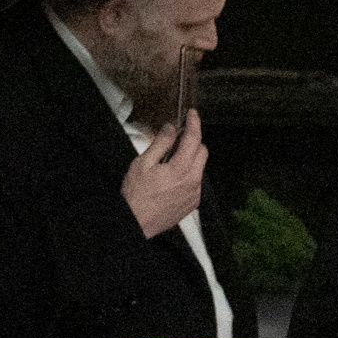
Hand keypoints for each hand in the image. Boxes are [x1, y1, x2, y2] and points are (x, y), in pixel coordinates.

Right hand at [121, 111, 206, 239]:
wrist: (135, 223)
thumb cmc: (135, 194)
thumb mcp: (142, 164)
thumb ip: (160, 144)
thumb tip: (171, 128)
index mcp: (180, 168)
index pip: (194, 139)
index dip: (194, 123)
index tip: (192, 114)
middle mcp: (193, 180)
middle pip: (203, 151)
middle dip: (193, 141)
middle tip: (177, 138)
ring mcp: (195, 193)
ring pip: (200, 167)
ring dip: (190, 158)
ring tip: (170, 161)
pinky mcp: (193, 203)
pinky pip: (196, 182)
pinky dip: (188, 174)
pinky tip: (171, 179)